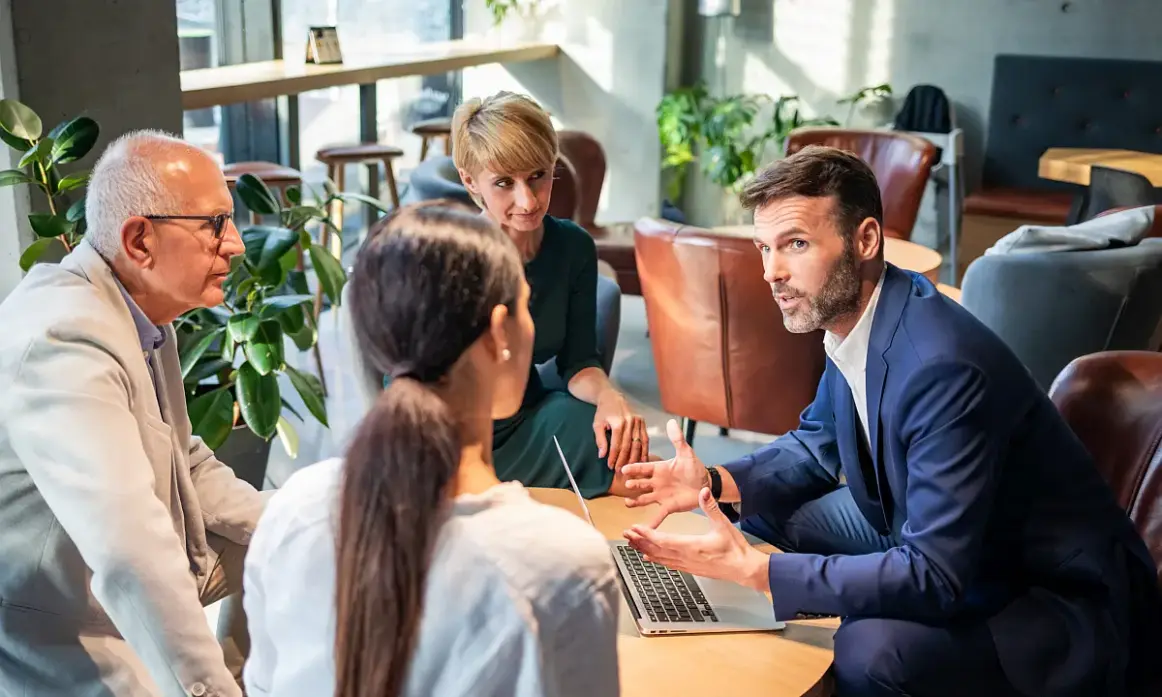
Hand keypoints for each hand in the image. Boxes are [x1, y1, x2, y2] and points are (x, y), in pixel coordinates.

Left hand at [593, 388, 647, 470]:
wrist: (612, 397)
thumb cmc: (603, 412)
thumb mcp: (597, 425)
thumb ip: (600, 440)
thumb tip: (602, 455)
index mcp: (618, 423)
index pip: (616, 445)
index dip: (613, 457)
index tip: (610, 466)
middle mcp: (630, 422)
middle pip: (628, 446)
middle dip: (624, 460)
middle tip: (620, 470)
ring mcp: (637, 421)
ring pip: (638, 443)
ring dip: (635, 457)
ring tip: (631, 468)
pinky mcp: (642, 421)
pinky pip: (645, 438)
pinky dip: (645, 449)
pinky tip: (643, 459)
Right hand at [620, 419, 708, 527]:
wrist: (706, 484)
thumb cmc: (694, 468)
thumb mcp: (686, 453)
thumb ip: (677, 439)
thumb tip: (671, 421)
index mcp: (660, 469)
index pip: (644, 468)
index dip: (634, 468)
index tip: (623, 468)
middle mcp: (657, 483)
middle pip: (642, 483)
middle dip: (634, 484)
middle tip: (626, 484)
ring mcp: (661, 495)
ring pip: (645, 499)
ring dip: (636, 502)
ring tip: (627, 503)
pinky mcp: (669, 506)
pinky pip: (659, 515)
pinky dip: (652, 522)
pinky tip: (644, 529)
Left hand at [624, 488, 769, 592]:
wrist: (743, 569)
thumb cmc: (735, 549)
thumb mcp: (724, 524)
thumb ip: (711, 507)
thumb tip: (704, 491)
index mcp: (691, 546)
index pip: (663, 540)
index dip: (646, 535)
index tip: (634, 528)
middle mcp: (685, 558)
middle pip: (656, 550)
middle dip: (639, 542)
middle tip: (625, 534)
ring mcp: (686, 565)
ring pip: (660, 558)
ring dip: (644, 550)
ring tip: (631, 544)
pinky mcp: (689, 569)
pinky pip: (667, 564)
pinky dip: (655, 559)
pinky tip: (648, 557)